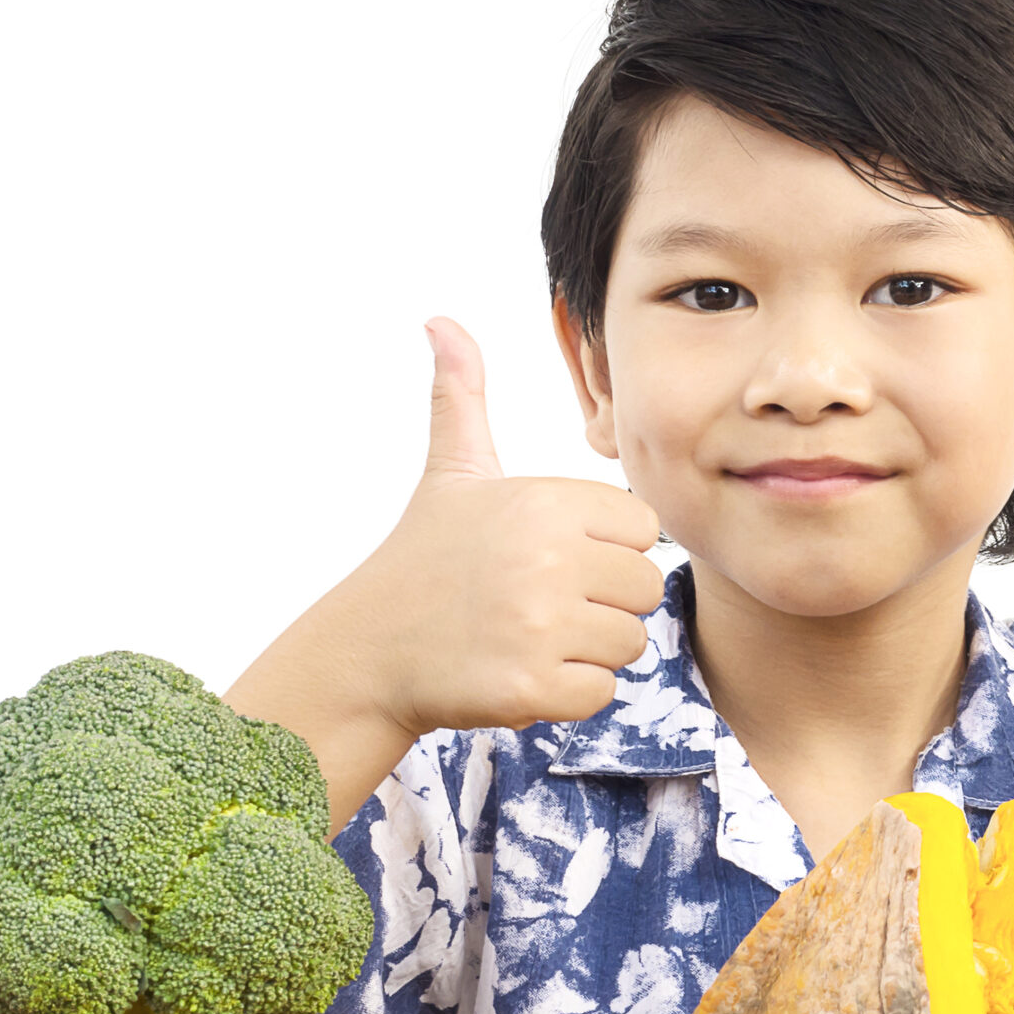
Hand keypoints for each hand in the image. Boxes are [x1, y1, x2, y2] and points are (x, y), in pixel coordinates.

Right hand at [337, 318, 665, 734]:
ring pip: (628, 643)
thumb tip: (440, 320)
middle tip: (540, 602)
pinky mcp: (532, 686)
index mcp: (545, 502)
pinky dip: (568, 693)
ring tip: (527, 634)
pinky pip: (601, 693)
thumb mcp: (450, 472)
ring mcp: (539, 625)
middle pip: (645, 588)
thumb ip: (461, 397)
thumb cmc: (423, 559)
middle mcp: (548, 558)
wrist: (368, 651)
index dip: (605, 548)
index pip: (642, 529)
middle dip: (603, 602)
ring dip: (587, 649)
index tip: (552, 556)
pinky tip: (520, 670)